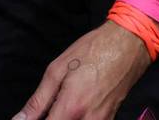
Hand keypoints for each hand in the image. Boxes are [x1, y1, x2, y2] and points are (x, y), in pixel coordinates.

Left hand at [13, 20, 150, 119]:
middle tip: (48, 108)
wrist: (128, 45)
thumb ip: (38, 101)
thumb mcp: (57, 70)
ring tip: (60, 106)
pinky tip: (72, 109)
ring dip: (63, 118)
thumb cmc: (92, 51)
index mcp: (71, 109)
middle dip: (52, 118)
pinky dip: (77, 118)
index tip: (30, 118)